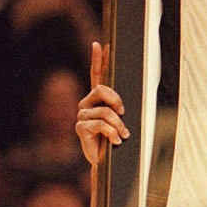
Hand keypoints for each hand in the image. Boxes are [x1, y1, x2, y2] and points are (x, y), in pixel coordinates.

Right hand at [75, 42, 128, 165]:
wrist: (108, 163)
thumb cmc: (116, 140)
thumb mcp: (122, 121)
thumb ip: (121, 108)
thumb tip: (126, 102)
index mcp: (97, 100)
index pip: (96, 75)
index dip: (98, 60)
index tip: (100, 44)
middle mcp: (87, 104)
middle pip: (101, 89)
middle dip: (116, 100)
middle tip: (124, 114)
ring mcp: (82, 116)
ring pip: (105, 111)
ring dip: (118, 125)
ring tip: (123, 136)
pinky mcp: (80, 128)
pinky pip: (101, 124)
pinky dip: (113, 133)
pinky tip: (115, 142)